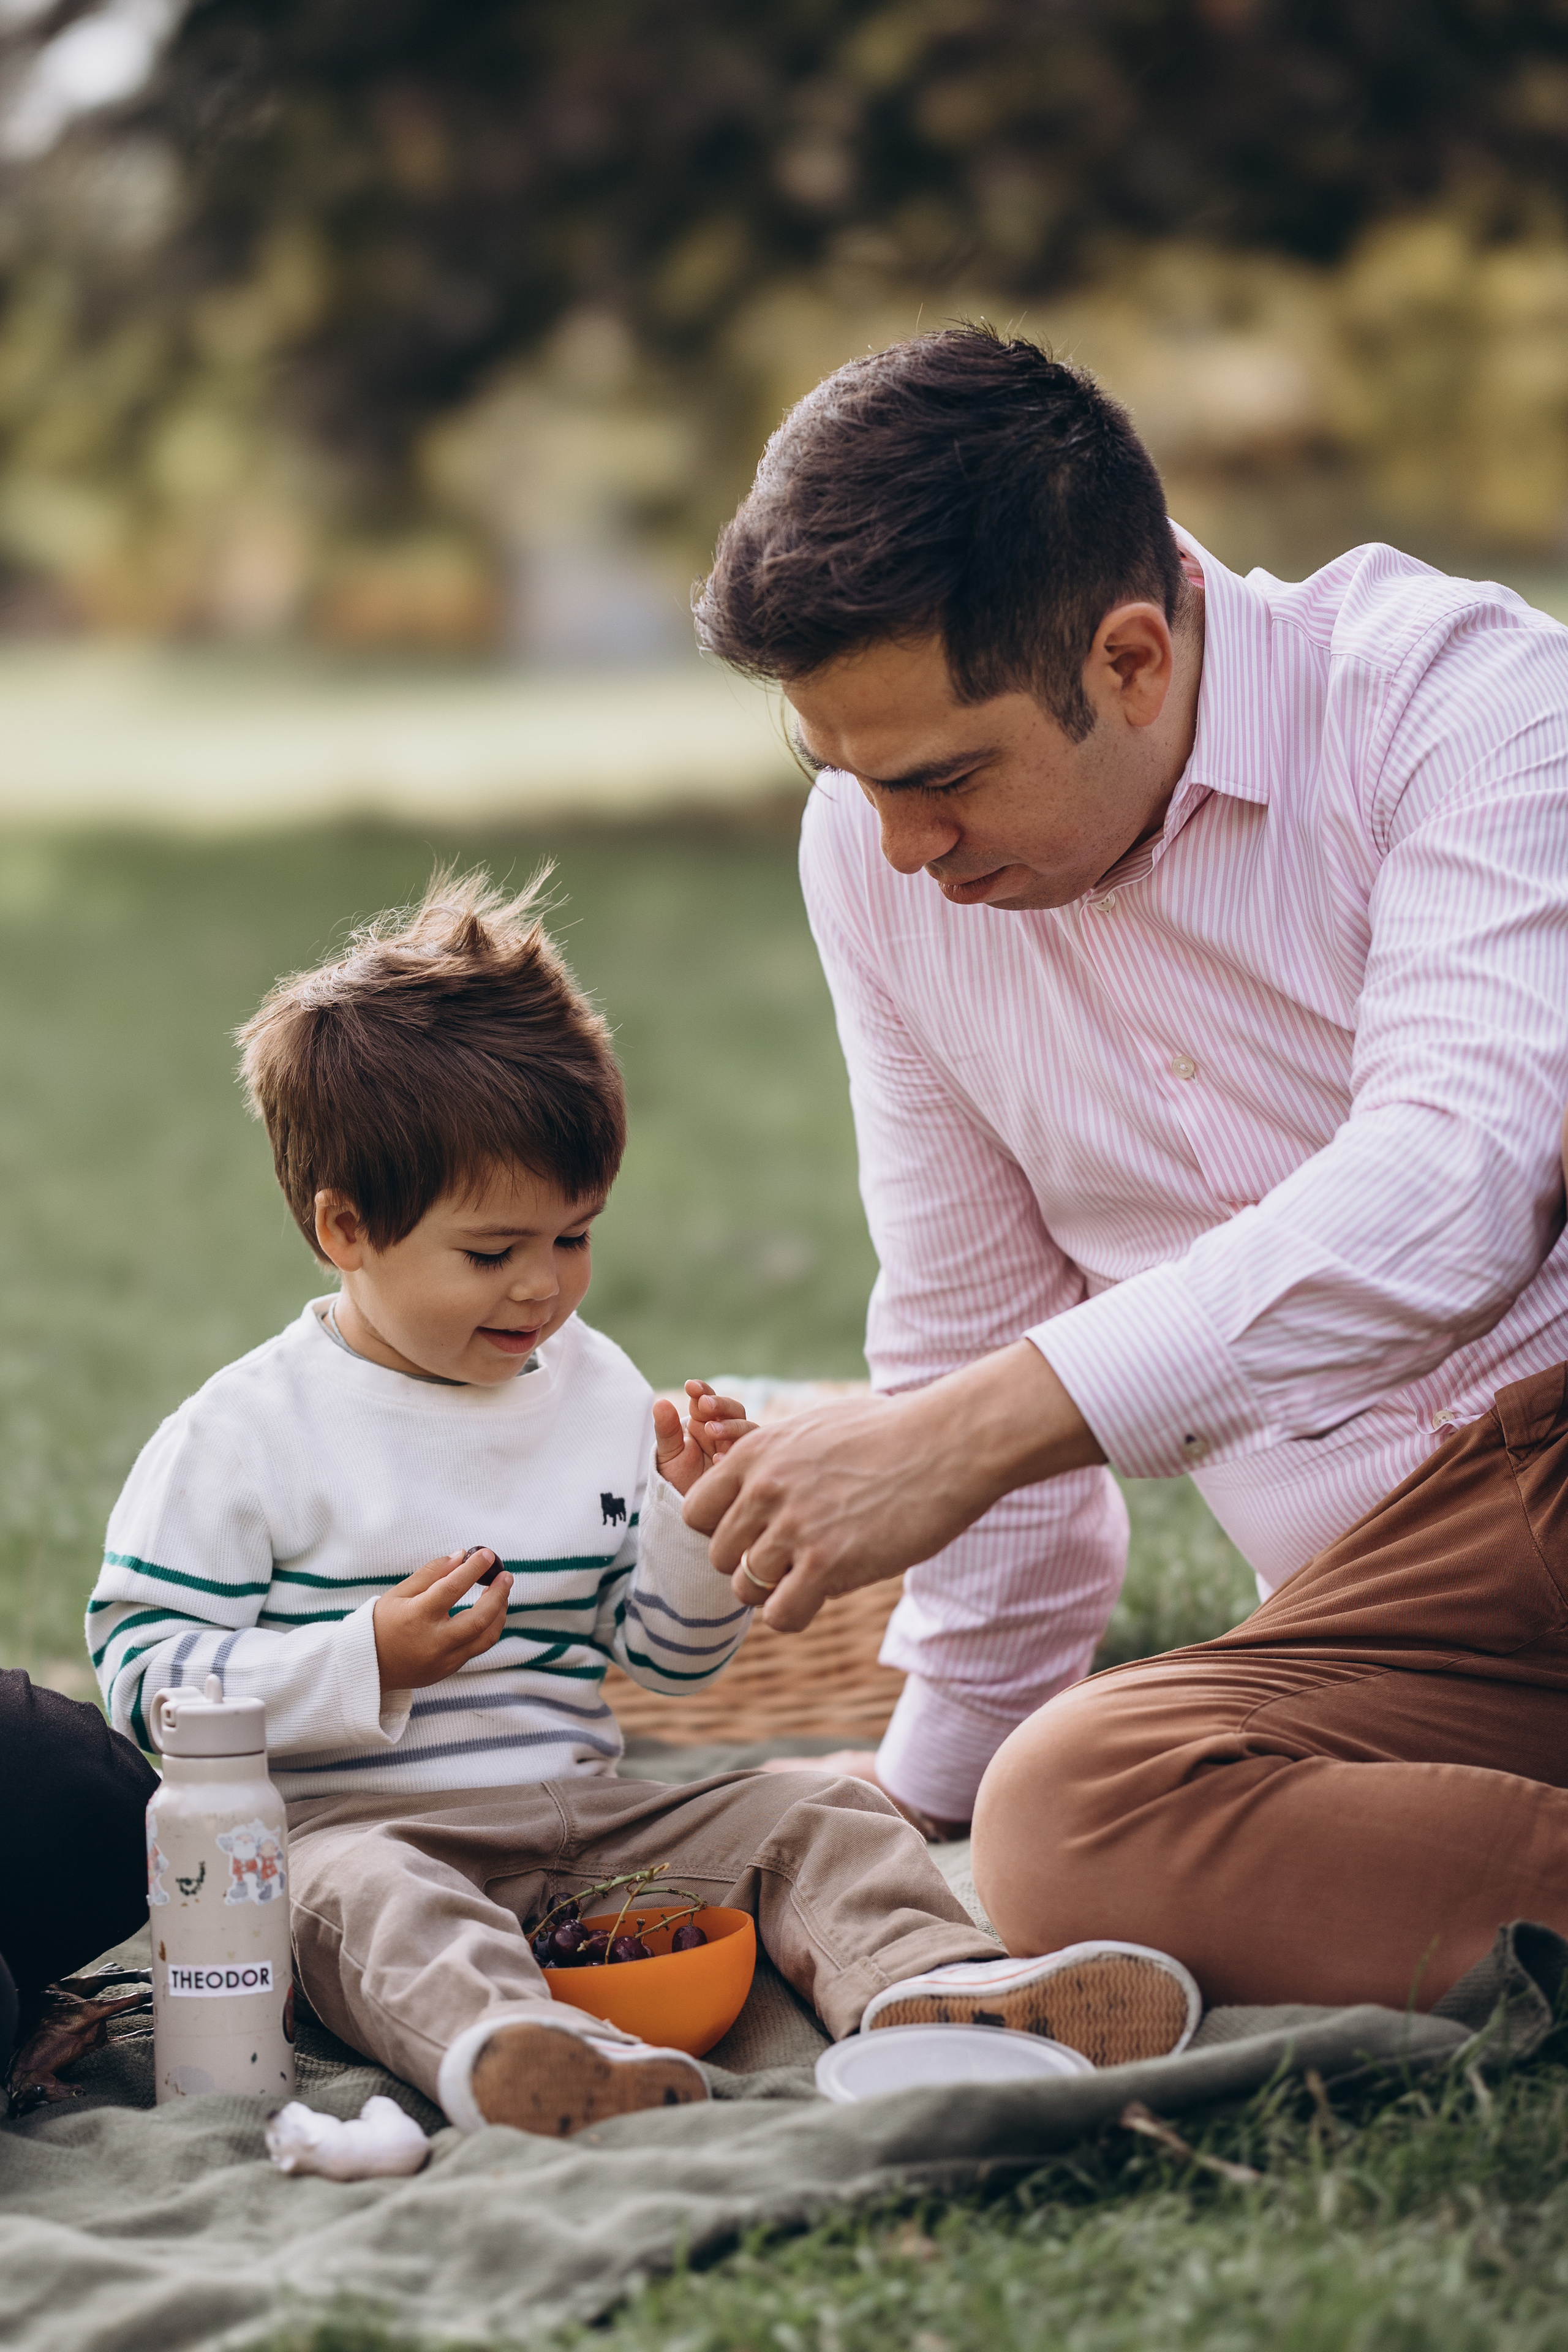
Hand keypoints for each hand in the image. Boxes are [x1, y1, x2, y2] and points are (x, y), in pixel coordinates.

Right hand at [372, 1549, 512, 1691]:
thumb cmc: (382, 1624)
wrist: (368, 1667)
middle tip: (505, 1575)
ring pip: (486, 1638)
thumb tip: (460, 1556)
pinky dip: (487, 1628)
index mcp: (416, 1617)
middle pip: (479, 1619)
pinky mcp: (449, 1670)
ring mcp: (443, 1660)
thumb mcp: (398, 1594)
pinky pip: (476, 1648)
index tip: (486, 1554)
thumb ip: (430, 1574)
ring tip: (501, 1593)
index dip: (473, 1569)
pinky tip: (489, 1613)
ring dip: (499, 1613)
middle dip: (498, 1595)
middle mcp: (433, 1642)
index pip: (452, 1588)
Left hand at [652, 1380, 756, 1498]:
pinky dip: (735, 1455)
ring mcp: (736, 1449)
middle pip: (734, 1410)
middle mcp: (724, 1433)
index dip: (704, 1390)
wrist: (682, 1508)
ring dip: (731, 1426)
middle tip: (705, 1405)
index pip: (709, 1399)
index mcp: (704, 1423)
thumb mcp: (668, 1454)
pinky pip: (749, 1456)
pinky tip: (718, 1460)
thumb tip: (660, 1402)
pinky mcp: (745, 1468)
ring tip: (712, 1431)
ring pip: (746, 1429)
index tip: (691, 1386)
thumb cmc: (675, 1478)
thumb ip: (666, 1429)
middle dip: (721, 1404)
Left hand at [681, 1340, 1102, 1629]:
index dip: (723, 1530)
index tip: (756, 1533)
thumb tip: (758, 1481)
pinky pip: (781, 1615)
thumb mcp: (818, 1428)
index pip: (695, 1512)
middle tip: (791, 1558)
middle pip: (718, 1555)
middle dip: (749, 1563)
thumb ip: (778, 1459)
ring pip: (746, 1589)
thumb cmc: (893, 1431)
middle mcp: (764, 1490)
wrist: (948, 1442)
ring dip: (775, 1590)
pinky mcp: (828, 1563)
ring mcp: (794, 1527)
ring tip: (812, 1575)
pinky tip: (823, 1595)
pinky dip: (796, 1614)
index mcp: (756, 1454)